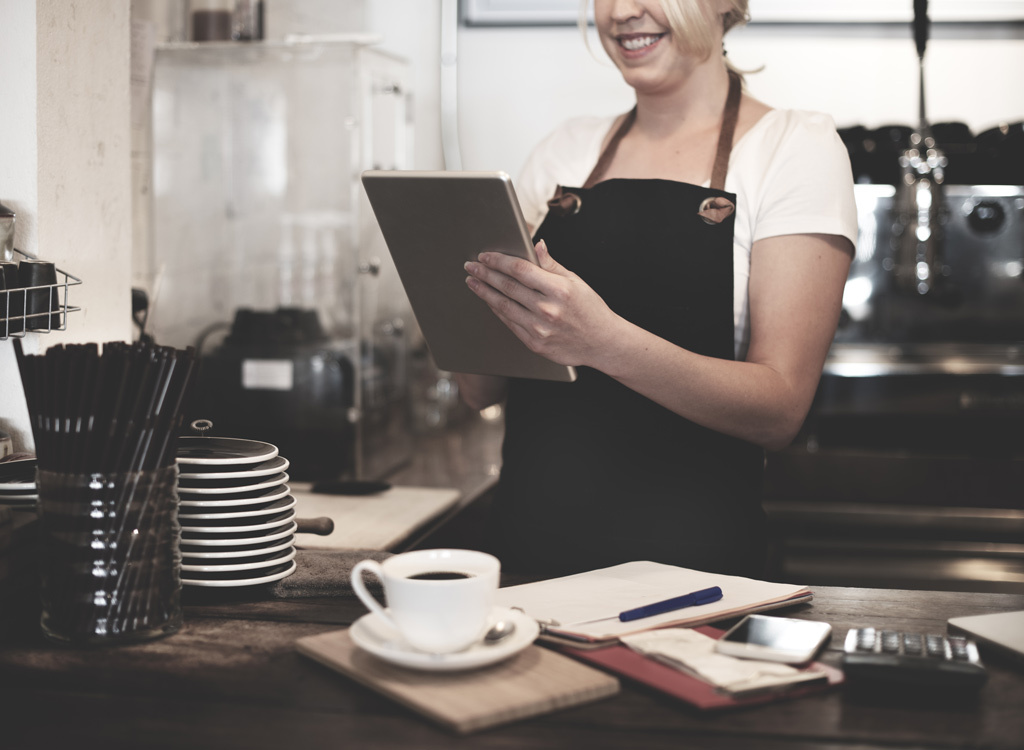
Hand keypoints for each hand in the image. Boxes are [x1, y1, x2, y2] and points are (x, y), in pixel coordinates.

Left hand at [464, 240, 621, 367]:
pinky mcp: (535, 344)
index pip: (520, 270)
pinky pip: (510, 323)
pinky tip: (490, 301)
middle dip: (486, 274)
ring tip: (473, 282)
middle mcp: (548, 310)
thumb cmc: (590, 309)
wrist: (602, 343)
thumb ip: (551, 265)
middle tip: (471, 266)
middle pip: (508, 287)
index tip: (485, 256)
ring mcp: (540, 329)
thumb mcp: (575, 281)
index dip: (499, 261)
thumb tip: (536, 244)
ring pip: (504, 306)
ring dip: (485, 292)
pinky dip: (497, 310)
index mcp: (559, 290)